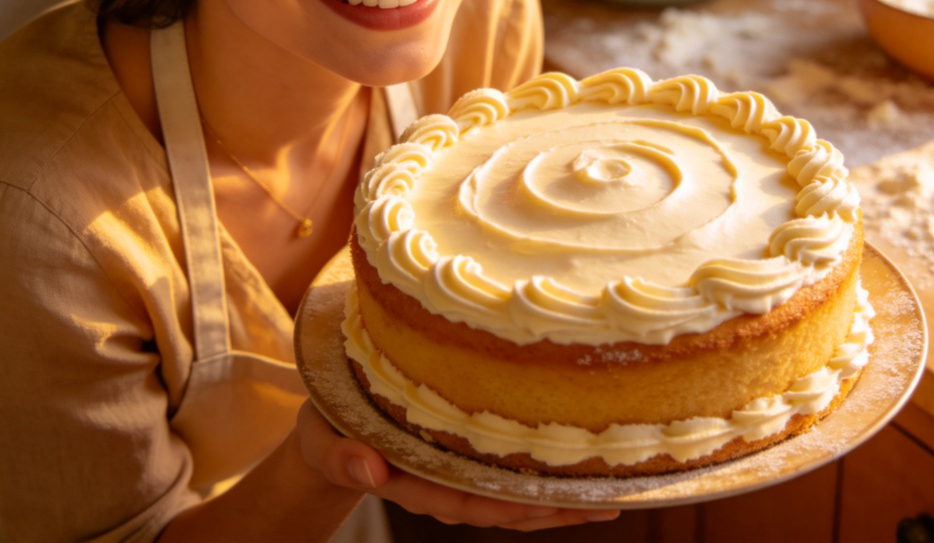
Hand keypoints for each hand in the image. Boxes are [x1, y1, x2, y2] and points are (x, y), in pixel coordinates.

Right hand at [296, 401, 619, 531]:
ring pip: (511, 493)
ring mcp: (453, 474)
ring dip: (558, 496)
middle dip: (552, 506)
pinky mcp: (460, 457)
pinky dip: (540, 473)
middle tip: (606, 500)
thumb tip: (367, 471)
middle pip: (502, 504)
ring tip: (610, 491)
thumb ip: (340, 456)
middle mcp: (441, 483)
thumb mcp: (322, 441)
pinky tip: (576, 466)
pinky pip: (504, 472)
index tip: (549, 500)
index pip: (464, 499)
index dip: (507, 502)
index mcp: (410, 479)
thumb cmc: (324, 431)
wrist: (325, 428)